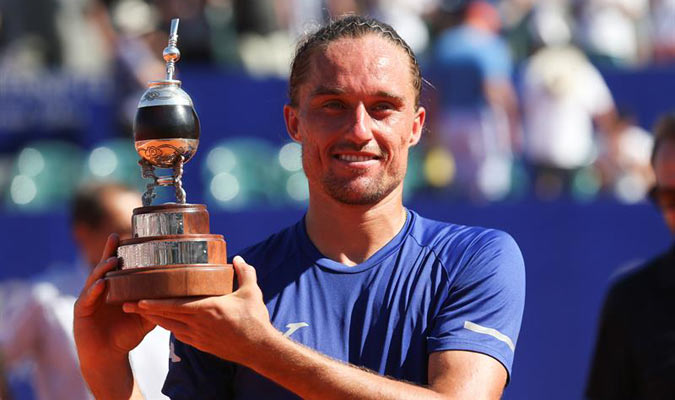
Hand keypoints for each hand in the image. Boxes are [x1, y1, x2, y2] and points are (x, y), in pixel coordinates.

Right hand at [74, 234, 155, 364]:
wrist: (109, 357)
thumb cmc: (127, 334)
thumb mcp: (145, 317)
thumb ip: (155, 303)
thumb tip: (178, 292)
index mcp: (113, 287)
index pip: (117, 265)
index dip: (120, 250)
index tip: (129, 234)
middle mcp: (99, 289)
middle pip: (103, 266)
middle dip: (109, 251)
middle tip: (116, 237)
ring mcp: (89, 299)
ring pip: (94, 279)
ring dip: (103, 269)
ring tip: (112, 260)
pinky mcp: (81, 312)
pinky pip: (87, 299)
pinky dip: (94, 291)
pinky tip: (101, 284)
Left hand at [123, 256, 277, 364]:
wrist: (259, 349)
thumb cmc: (255, 320)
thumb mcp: (252, 292)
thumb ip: (244, 273)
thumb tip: (237, 259)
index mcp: (207, 308)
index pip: (173, 306)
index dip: (154, 304)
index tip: (138, 300)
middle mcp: (198, 324)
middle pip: (164, 317)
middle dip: (144, 311)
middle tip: (126, 305)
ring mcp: (198, 337)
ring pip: (169, 327)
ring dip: (155, 319)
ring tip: (141, 311)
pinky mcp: (201, 345)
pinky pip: (180, 335)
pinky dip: (170, 327)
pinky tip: (166, 322)